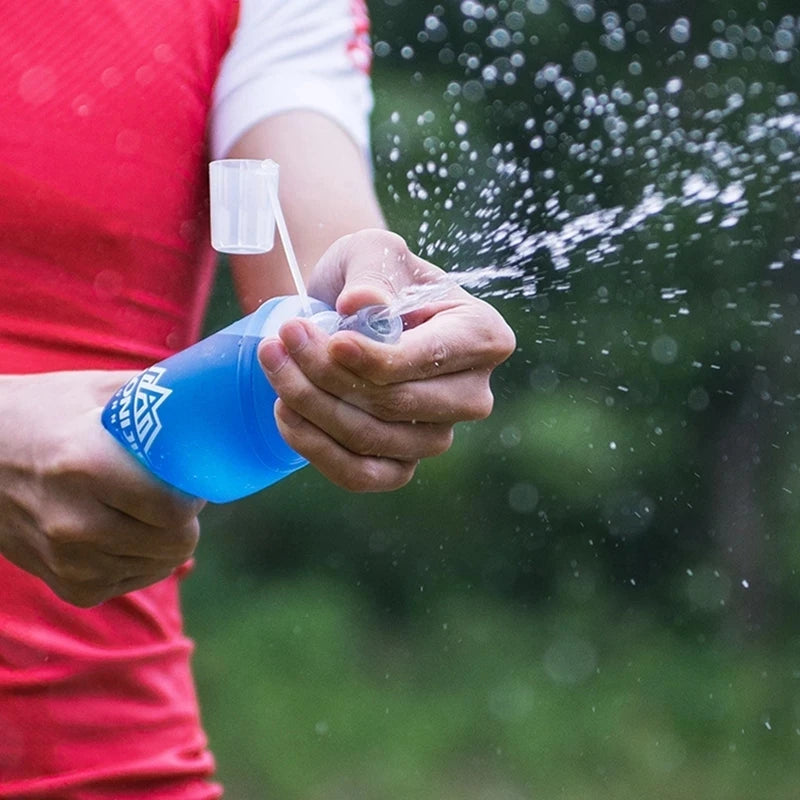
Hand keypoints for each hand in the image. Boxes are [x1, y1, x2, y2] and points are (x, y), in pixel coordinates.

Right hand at [0, 371, 204, 605]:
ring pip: (158, 568)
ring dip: (165, 542)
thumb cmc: (42, 412)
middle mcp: (73, 522)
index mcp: (87, 467)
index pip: (175, 511)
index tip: (188, 479)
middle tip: (172, 496)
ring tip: (144, 510)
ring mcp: (65, 559)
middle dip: (186, 520)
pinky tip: (124, 532)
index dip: (193, 495)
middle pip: (174, 544)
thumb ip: (155, 399)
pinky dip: (139, 561)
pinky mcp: (64, 584)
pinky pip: (129, 582)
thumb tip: (214, 399)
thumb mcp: (97, 392)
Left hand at [258, 229, 515, 491]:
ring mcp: (438, 435)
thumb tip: (363, 303)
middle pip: (397, 404)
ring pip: (372, 440)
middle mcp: (472, 394)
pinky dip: (316, 448)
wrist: (348, 311)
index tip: (328, 340)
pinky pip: (361, 476)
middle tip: (280, 339)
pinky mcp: (402, 465)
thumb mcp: (372, 253)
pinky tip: (285, 411)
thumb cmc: (370, 276)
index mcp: (482, 336)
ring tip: (274, 363)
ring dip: (311, 406)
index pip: (429, 359)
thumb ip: (372, 273)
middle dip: (327, 376)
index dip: (374, 358)